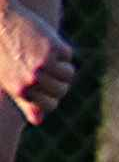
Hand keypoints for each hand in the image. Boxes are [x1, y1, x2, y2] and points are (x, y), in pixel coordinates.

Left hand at [0, 1, 73, 125]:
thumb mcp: (6, 79)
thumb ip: (23, 100)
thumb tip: (38, 120)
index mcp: (19, 90)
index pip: (50, 106)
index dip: (50, 96)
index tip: (44, 86)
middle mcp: (32, 80)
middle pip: (61, 90)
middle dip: (58, 81)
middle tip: (46, 67)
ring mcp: (43, 64)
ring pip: (69, 74)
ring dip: (62, 65)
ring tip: (46, 55)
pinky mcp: (53, 49)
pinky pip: (67, 55)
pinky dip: (60, 49)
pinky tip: (43, 40)